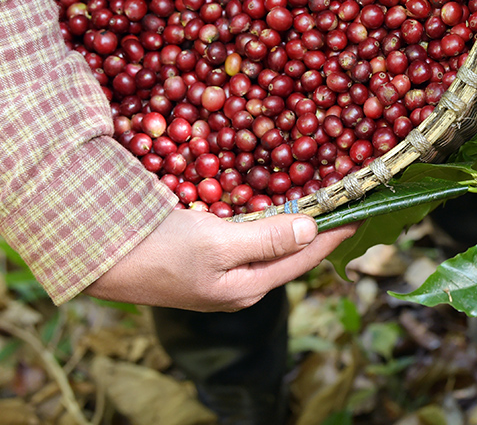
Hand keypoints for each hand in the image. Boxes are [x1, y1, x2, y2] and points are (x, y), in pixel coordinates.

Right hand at [84, 208, 357, 310]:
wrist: (100, 258)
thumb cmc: (160, 252)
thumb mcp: (219, 244)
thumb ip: (268, 239)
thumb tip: (313, 230)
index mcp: (247, 288)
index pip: (303, 259)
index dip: (332, 236)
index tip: (359, 215)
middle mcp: (239, 285)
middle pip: (289, 255)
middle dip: (317, 232)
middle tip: (344, 206)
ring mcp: (221, 274)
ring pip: (269, 246)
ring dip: (293, 226)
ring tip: (319, 206)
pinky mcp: (204, 258)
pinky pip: (247, 239)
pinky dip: (266, 222)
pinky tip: (272, 208)